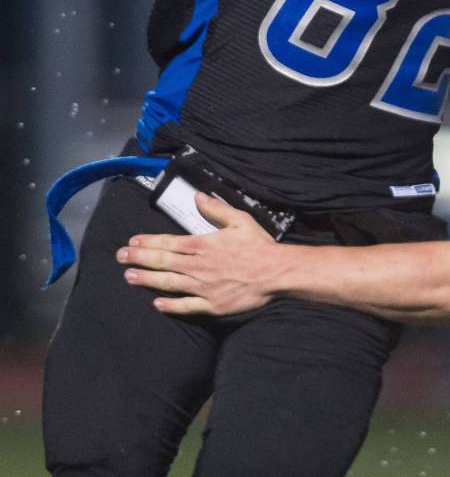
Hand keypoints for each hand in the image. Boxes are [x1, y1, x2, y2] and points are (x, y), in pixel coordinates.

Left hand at [117, 193, 275, 315]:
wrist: (275, 272)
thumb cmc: (258, 245)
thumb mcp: (240, 219)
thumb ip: (216, 209)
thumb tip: (197, 197)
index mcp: (203, 245)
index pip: (169, 243)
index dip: (149, 242)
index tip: (132, 242)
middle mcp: (198, 267)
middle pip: (163, 262)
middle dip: (139, 259)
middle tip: (120, 258)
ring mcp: (203, 288)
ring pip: (168, 283)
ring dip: (147, 280)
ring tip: (129, 277)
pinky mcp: (212, 305)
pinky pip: (186, 306)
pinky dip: (170, 305)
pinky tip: (156, 303)